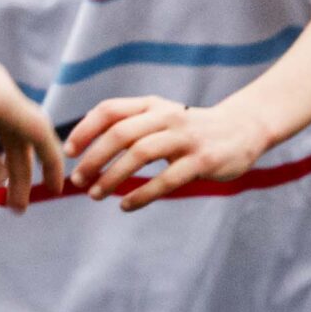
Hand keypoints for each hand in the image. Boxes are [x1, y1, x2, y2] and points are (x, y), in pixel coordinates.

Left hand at [65, 94, 273, 211]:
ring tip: (95, 194)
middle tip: (77, 179)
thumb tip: (82, 147)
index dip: (85, 129)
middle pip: (121, 133)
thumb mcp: (158, 118)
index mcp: (152, 105)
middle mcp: (167, 116)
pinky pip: (167, 179)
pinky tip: (125, 206)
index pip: (110, 110)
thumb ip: (127, 125)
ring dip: (113, 177)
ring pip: (140, 154)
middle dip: (94, 158)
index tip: (68, 152)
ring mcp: (186, 138)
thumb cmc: (187, 129)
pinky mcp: (203, 161)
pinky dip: (142, 195)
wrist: (242, 130)